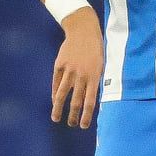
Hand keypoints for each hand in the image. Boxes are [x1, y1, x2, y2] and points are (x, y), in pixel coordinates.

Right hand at [51, 9, 103, 128]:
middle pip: (76, 100)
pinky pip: (56, 82)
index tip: (83, 125)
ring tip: (56, 118)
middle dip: (73, 115)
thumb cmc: (95, 48)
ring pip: (63, 93)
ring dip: (59, 108)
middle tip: (71, 124)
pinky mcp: (59, 64)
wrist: (83, 29)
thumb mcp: (101, 64)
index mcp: (94, 76)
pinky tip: (55, 101)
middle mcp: (81, 75)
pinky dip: (55, 93)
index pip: (90, 101)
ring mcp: (69, 69)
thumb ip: (95, 81)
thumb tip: (88, 99)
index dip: (86, 115)